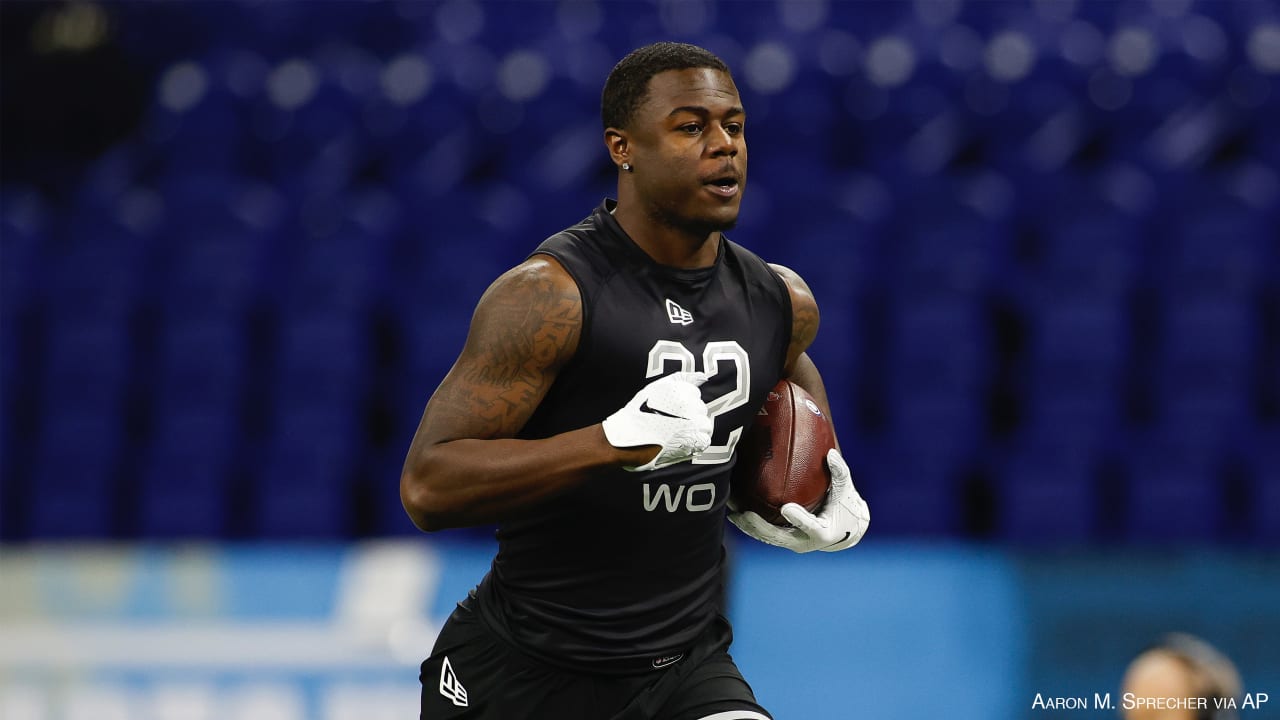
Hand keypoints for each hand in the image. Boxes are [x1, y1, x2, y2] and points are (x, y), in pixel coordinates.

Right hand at [602, 372, 712, 470]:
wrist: (628, 437)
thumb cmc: (638, 413)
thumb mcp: (657, 387)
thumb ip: (682, 378)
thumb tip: (703, 376)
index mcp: (682, 389)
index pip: (694, 393)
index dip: (681, 404)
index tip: (669, 411)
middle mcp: (690, 403)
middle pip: (700, 408)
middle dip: (689, 415)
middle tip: (670, 423)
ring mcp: (695, 422)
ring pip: (705, 424)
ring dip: (694, 429)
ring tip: (675, 433)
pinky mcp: (696, 440)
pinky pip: (705, 439)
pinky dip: (695, 442)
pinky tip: (681, 442)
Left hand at [729, 448, 868, 551]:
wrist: (844, 531)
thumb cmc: (845, 508)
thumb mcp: (846, 491)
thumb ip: (840, 473)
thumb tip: (831, 454)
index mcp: (823, 532)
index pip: (810, 526)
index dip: (799, 519)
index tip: (786, 508)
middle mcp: (805, 542)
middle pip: (779, 536)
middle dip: (760, 527)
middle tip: (745, 513)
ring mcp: (792, 543)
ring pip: (767, 538)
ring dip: (748, 527)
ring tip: (732, 513)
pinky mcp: (783, 540)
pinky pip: (764, 535)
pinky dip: (750, 526)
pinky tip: (734, 514)